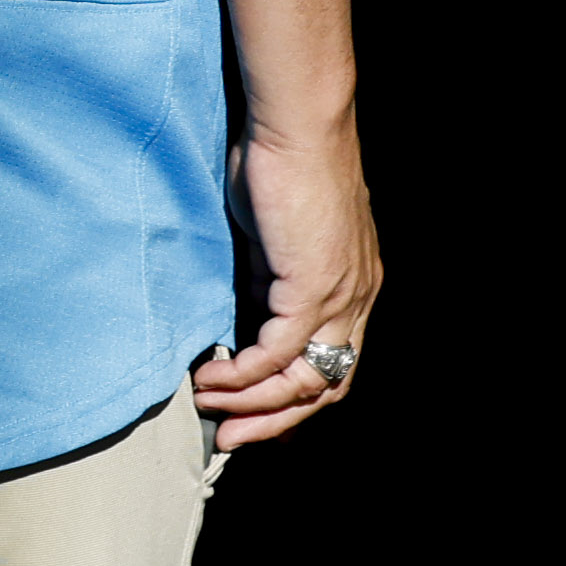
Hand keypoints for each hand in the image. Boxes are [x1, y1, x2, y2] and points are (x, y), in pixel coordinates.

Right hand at [194, 112, 376, 449]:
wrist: (296, 128)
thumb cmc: (278, 167)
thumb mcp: (271, 238)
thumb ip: (265, 279)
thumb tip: (238, 316)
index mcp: (352, 287)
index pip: (335, 367)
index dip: (293, 401)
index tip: (247, 416)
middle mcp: (356, 299)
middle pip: (328, 386)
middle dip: (277, 420)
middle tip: (230, 438)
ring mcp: (340, 295)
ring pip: (306, 378)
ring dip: (254, 404)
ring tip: (209, 410)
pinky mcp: (313, 286)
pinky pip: (278, 351)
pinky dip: (243, 374)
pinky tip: (210, 379)